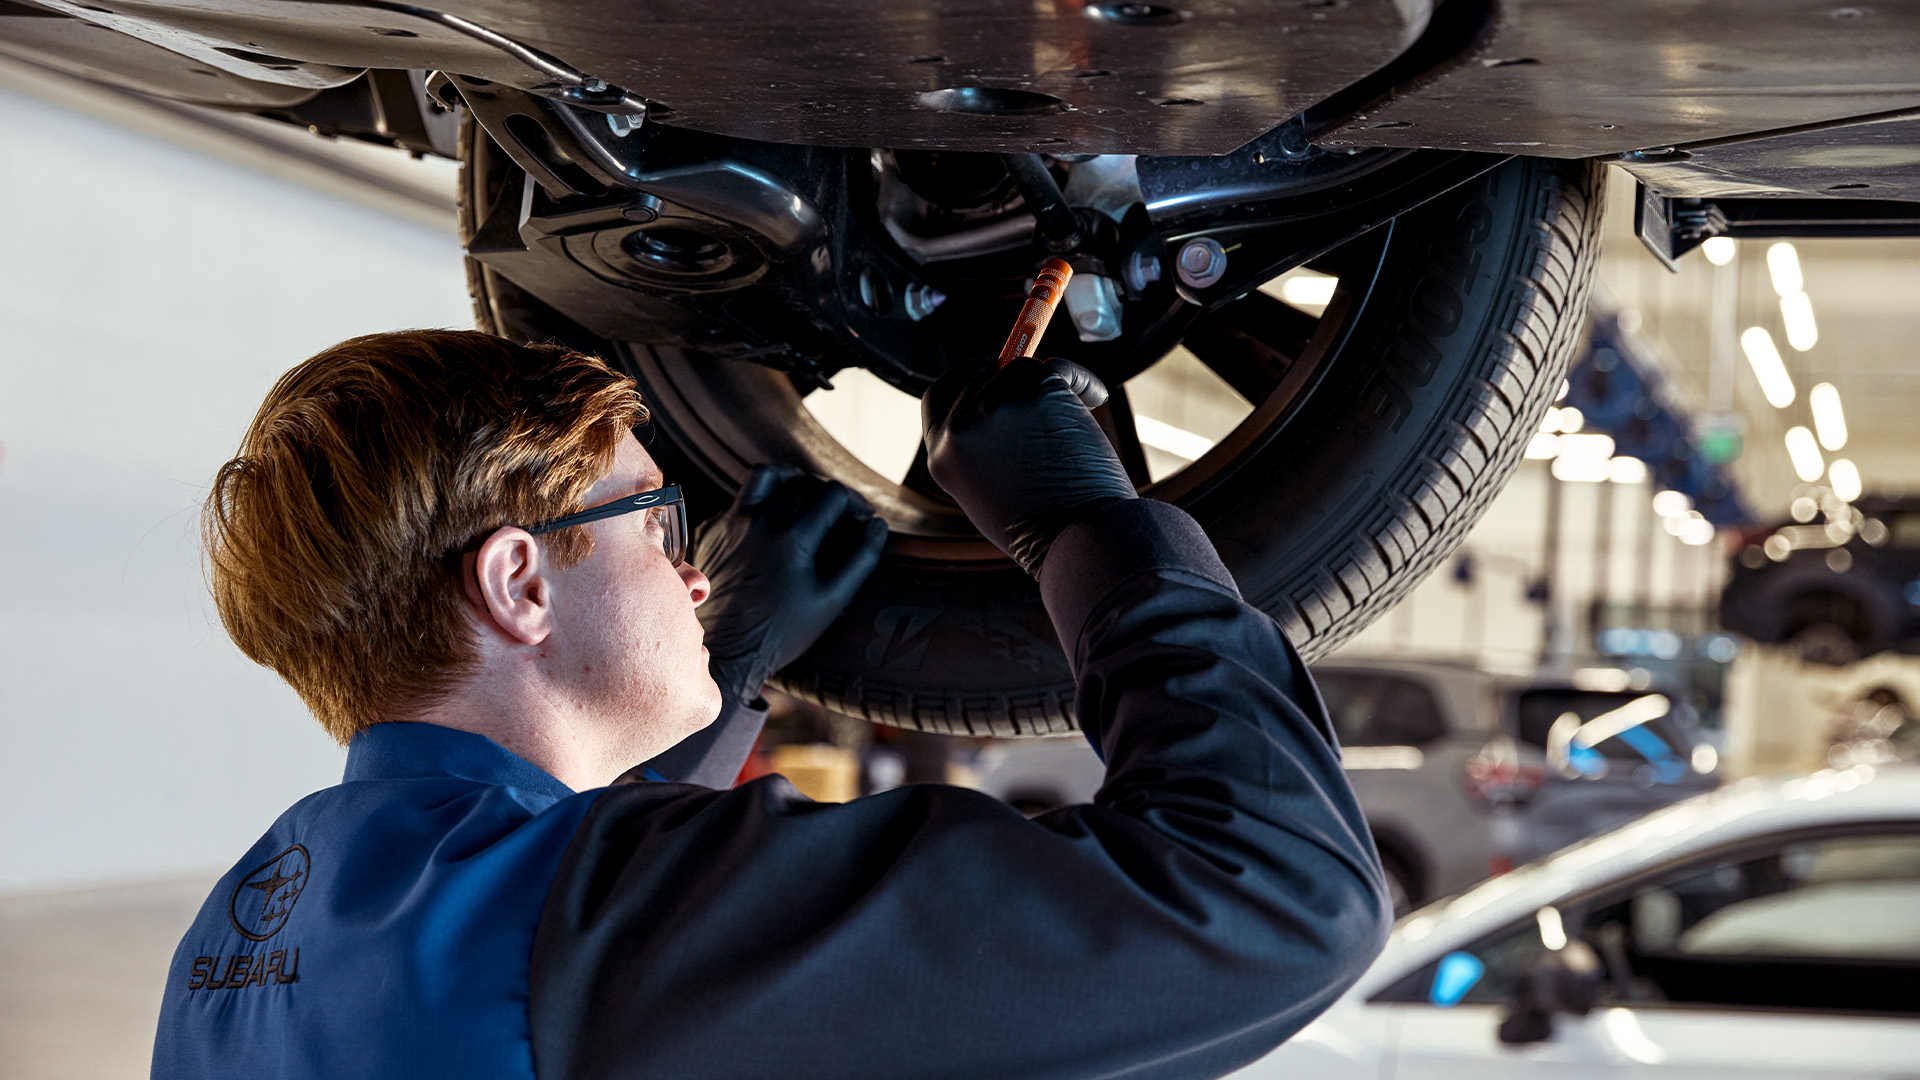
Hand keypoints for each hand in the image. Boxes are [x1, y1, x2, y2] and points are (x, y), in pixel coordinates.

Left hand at [692, 466, 888, 702]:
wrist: (726, 651)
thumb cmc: (781, 632)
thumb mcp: (831, 600)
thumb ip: (860, 559)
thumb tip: (877, 526)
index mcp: (794, 537)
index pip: (834, 495)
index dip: (855, 503)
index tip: (861, 519)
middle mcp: (761, 521)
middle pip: (804, 483)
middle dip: (828, 493)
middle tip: (840, 514)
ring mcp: (732, 523)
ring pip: (766, 477)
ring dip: (791, 480)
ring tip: (805, 496)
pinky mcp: (713, 531)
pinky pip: (740, 499)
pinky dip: (761, 501)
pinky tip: (772, 522)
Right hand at [922, 357, 1135, 575]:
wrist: (1079, 538)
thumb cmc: (1045, 527)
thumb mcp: (987, 490)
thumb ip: (981, 445)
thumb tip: (999, 400)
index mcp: (941, 455)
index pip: (939, 395)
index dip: (966, 378)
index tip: (989, 370)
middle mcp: (959, 428)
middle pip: (981, 375)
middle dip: (1013, 379)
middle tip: (1045, 393)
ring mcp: (995, 406)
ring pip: (1022, 369)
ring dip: (1052, 387)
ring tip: (1073, 425)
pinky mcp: (1036, 392)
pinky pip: (1058, 367)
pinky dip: (1081, 380)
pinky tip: (1094, 401)